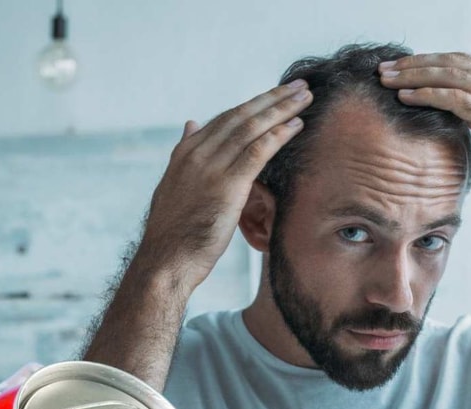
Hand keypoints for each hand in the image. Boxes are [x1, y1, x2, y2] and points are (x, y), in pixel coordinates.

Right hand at [139, 79, 313, 290]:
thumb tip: (190, 124)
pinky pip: (258, 151)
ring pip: (252, 128)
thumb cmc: (173, 233)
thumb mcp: (174, 186)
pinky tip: (296, 125)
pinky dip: (278, 135)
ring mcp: (210, 168)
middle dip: (272, 99)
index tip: (275, 95)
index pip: (224, 120)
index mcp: (185, 153)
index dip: (253, 105)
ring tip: (305, 97)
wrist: (165, 260)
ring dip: (281, 110)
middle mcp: (196, 154)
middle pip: (241, 116)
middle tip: (299, 86)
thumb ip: (185, 154)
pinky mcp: (227, 185)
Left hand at [377, 52, 470, 217]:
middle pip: (452, 62)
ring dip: (414, 76)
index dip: (428, 60)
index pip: (461, 60)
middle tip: (385, 68)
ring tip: (387, 80)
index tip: (400, 67)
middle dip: (415, 64)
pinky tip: (405, 97)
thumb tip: (469, 97)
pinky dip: (426, 95)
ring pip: (450, 76)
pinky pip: (454, 99)